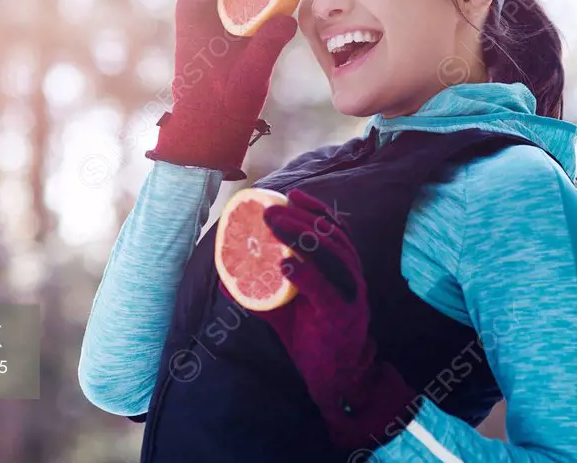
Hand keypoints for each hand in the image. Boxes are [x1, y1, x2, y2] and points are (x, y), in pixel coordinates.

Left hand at [145, 0, 296, 180]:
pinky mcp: (215, 46)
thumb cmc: (223, 107)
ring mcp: (205, 35)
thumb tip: (288, 19)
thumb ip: (268, 44)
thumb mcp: (251, 75)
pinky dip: (240, 2)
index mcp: (197, 26)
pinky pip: (227, 15)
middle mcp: (197, 25)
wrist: (205, 136)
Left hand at [223, 188, 418, 448]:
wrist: (334, 380)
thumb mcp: (282, 310)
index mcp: (342, 270)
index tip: (290, 194)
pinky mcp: (344, 318)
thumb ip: (259, 293)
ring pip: (334, 257)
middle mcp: (351, 278)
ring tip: (274, 229)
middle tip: (270, 212)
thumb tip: (225, 277)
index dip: (315, 208)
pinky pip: (328, 291)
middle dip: (301, 219)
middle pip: (332, 237)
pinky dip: (307, 274)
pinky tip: (285, 265)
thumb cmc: (312, 338)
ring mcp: (351, 297)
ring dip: (302, 239)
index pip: (335, 229)